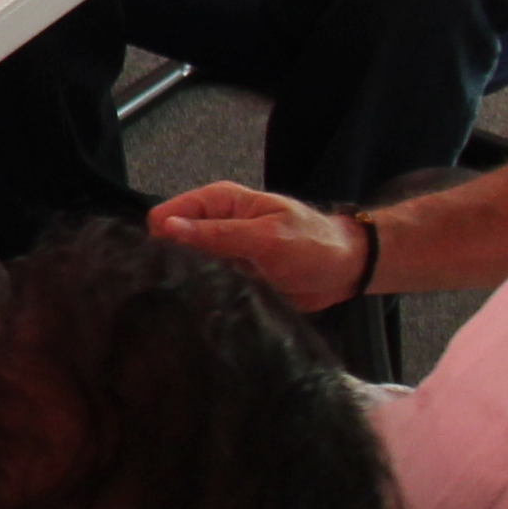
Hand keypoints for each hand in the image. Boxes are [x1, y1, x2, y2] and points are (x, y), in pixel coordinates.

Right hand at [151, 181, 368, 312]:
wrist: (346, 269)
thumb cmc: (312, 244)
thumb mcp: (265, 237)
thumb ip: (217, 234)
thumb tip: (167, 227)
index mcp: (218, 202)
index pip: (166, 216)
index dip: (162, 240)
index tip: (170, 266)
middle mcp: (214, 224)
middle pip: (170, 243)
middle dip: (173, 263)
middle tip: (189, 288)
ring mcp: (220, 252)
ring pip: (184, 267)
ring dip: (190, 282)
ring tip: (201, 299)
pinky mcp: (229, 277)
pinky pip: (204, 285)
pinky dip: (205, 294)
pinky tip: (210, 306)